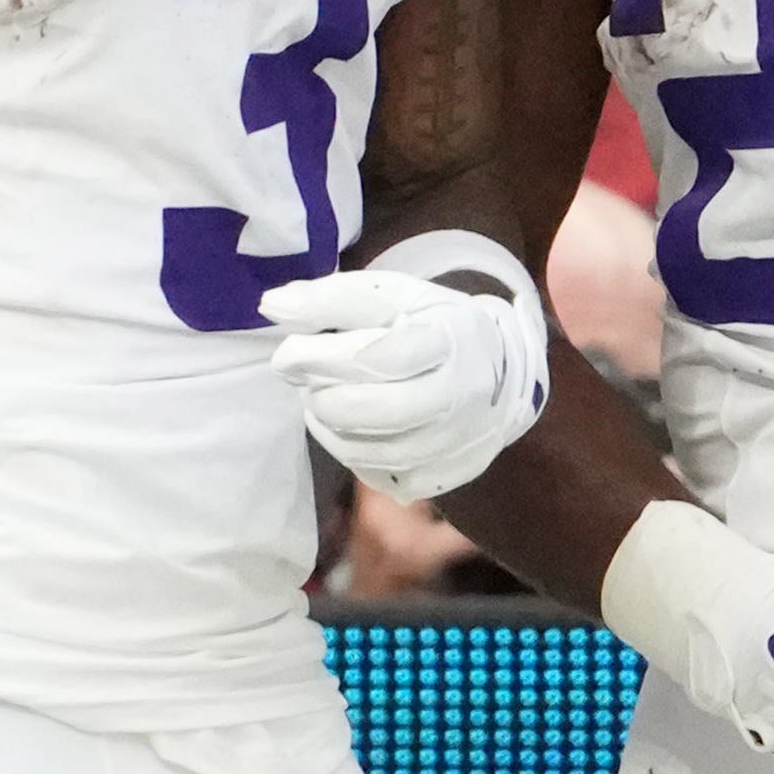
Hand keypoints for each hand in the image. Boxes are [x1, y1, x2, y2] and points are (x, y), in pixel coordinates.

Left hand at [265, 233, 552, 495]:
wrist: (501, 372)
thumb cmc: (434, 325)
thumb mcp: (393, 296)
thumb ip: (333, 298)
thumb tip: (272, 306)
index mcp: (450, 339)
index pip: (377, 357)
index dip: (320, 359)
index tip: (287, 356)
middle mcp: (461, 396)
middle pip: (377, 411)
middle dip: (324, 397)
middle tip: (306, 383)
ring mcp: (457, 442)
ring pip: (375, 452)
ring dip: (331, 429)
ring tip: (322, 402)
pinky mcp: (448, 476)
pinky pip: (384, 478)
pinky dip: (353, 454)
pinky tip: (349, 431)